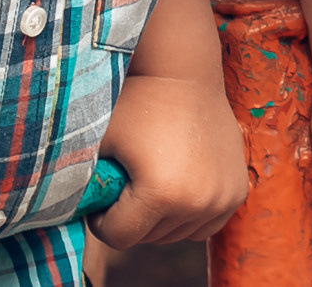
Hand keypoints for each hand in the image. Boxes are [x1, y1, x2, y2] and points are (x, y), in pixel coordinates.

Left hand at [89, 72, 251, 248]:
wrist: (185, 74)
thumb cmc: (137, 105)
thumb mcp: (101, 147)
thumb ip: (86, 189)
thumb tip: (75, 218)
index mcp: (161, 192)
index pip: (118, 236)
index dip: (102, 218)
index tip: (104, 191)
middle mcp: (197, 201)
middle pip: (149, 237)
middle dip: (133, 214)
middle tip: (129, 179)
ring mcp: (221, 198)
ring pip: (175, 233)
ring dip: (160, 216)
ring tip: (153, 177)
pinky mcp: (236, 192)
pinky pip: (203, 224)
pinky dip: (187, 213)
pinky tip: (177, 184)